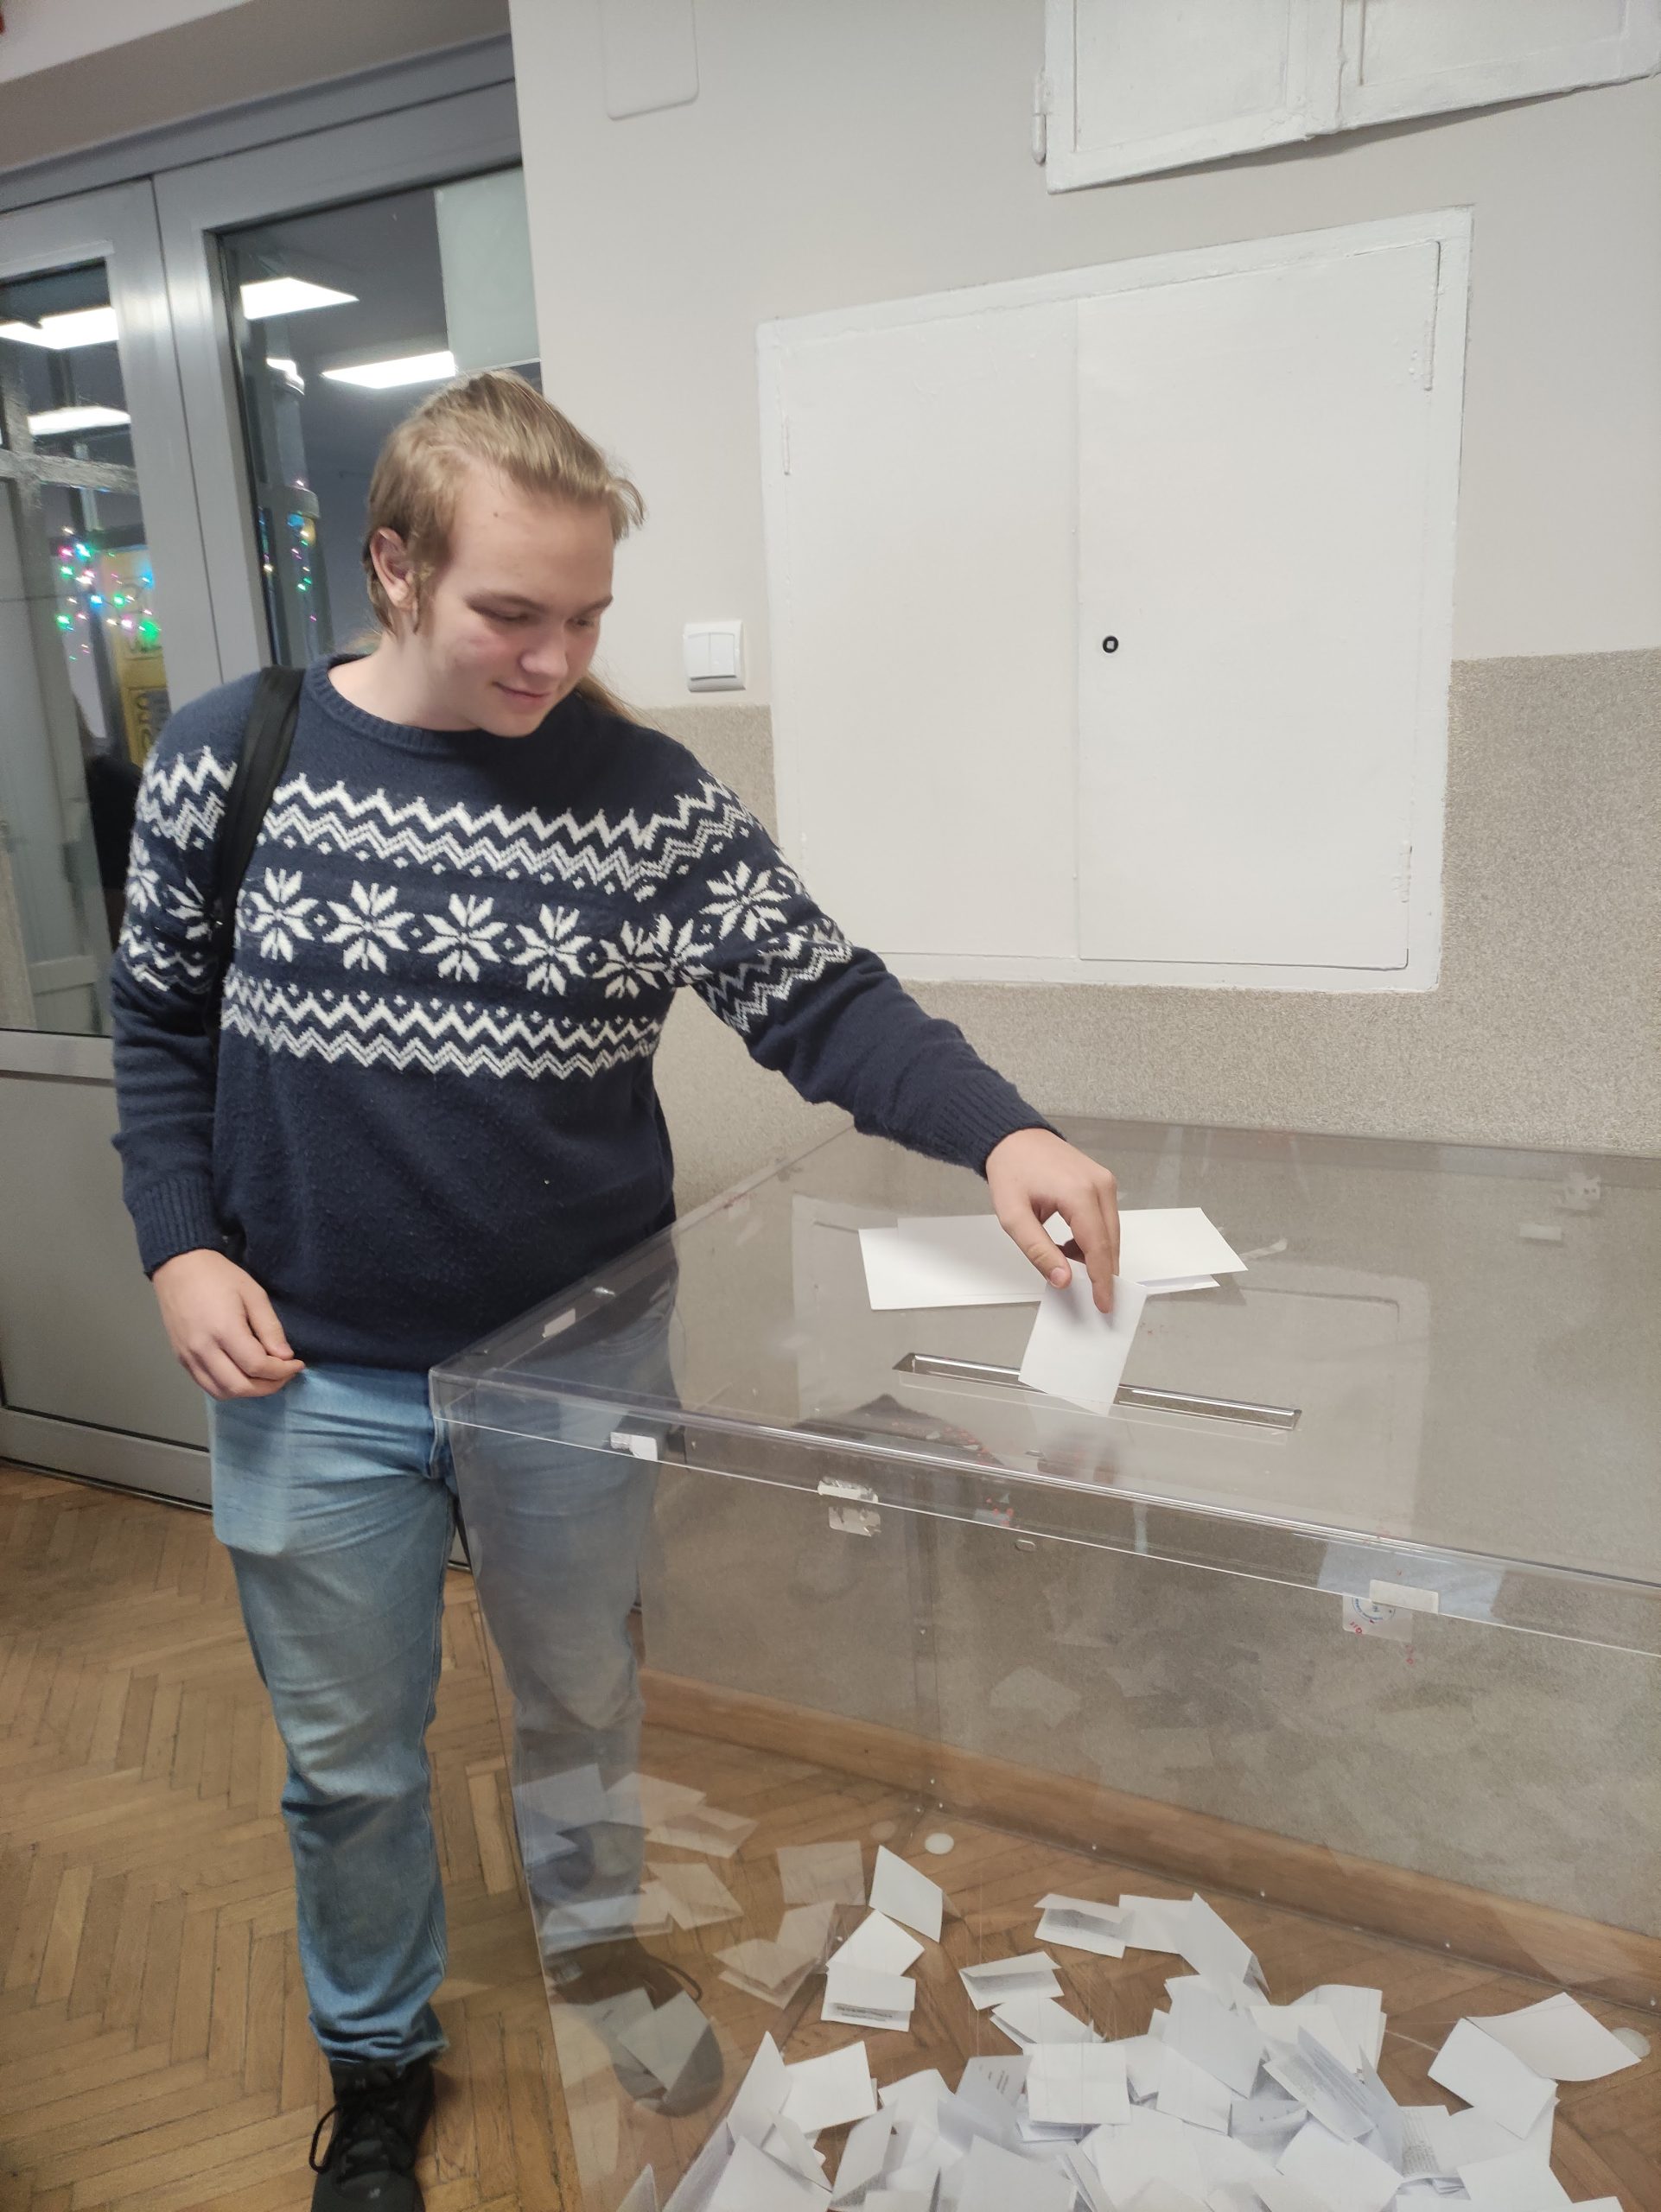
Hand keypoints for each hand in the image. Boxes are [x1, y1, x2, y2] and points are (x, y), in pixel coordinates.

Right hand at [152, 1249, 304, 1399]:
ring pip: (222, 1392)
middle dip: (269, 1386)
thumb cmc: (219, 1276)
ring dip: (249, 1391)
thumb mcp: (253, 1294)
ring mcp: (189, 1357)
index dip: (282, 1371)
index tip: (297, 1364)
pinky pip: (207, 1385)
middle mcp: (203, 1349)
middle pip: (240, 1387)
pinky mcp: (181, 1359)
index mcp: (223, 1330)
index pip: (257, 1366)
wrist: (179, 1268)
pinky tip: (243, 1374)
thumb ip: (269, 1328)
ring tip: (266, 1377)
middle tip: (285, 1374)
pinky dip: (229, 1388)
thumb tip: (285, 1357)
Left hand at [984, 1127, 1120, 1312]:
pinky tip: (1069, 1245)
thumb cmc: (1011, 1172)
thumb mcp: (1013, 1217)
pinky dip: (1093, 1238)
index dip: (1102, 1280)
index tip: (1104, 1304)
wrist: (1014, 1138)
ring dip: (1095, 1255)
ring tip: (1067, 1262)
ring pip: (1110, 1232)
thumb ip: (1038, 1250)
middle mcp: (1099, 1185)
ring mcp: (1104, 1181)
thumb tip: (1064, 1280)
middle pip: (1110, 1242)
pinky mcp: (1102, 1181)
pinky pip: (1106, 1219)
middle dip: (1104, 1272)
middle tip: (1094, 1298)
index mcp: (1078, 1193)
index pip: (1098, 1247)